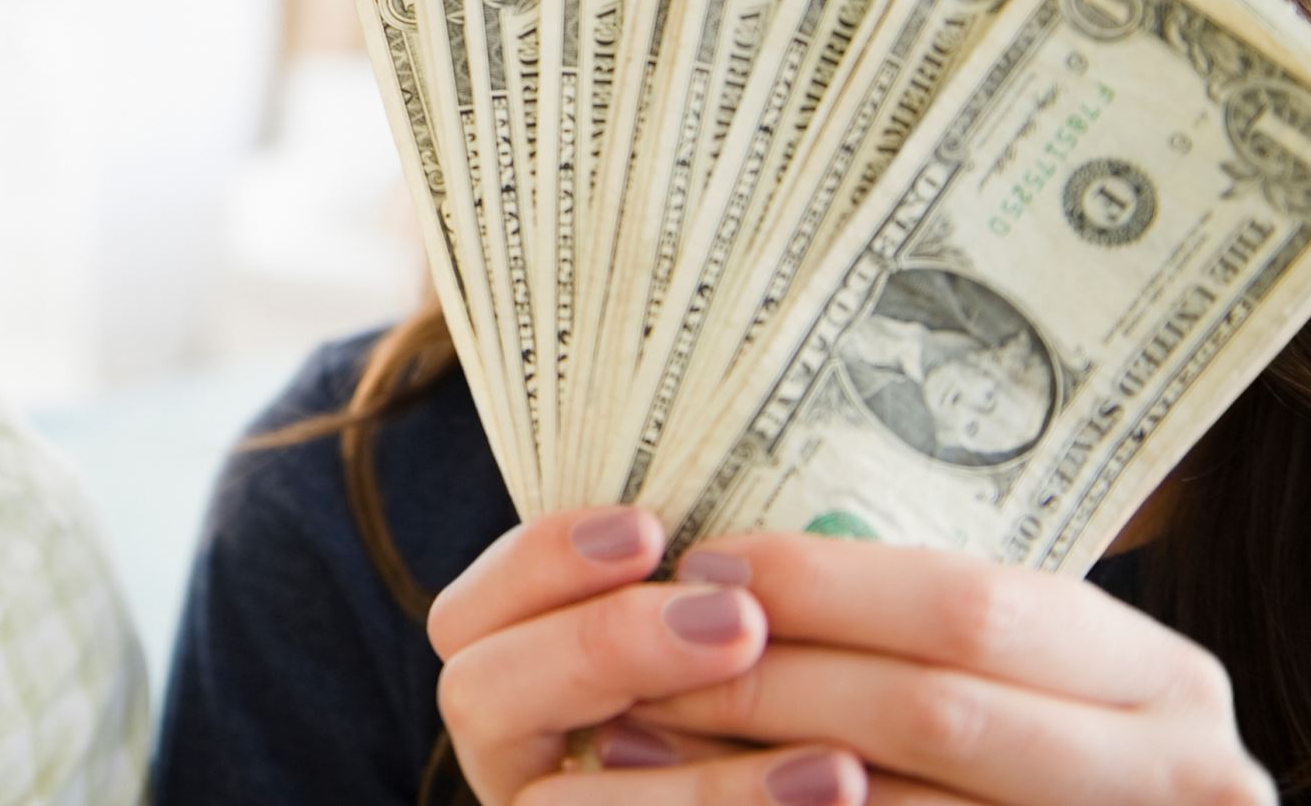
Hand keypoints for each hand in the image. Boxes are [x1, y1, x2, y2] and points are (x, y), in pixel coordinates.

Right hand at [428, 506, 862, 803]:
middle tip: (738, 622)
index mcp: (517, 683)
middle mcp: (508, 764)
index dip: (538, 563)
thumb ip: (712, 601)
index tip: (649, 530)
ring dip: (700, 781)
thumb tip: (738, 540)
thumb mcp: (745, 645)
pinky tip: (844, 787)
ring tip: (836, 753)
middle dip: (603, 646)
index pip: (466, 616)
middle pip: (475, 695)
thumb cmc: (796, 718)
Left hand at [625, 533, 1273, 805]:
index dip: (828, 585)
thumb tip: (730, 572)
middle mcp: (1185, 774)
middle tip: (647, 653)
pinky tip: (706, 799)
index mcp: (1165, 679)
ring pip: (889, 802)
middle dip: (774, 679)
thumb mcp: (1028, 673)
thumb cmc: (1045, 751)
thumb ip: (930, 628)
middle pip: (933, 711)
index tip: (704, 559)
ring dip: (752, 771)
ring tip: (638, 730)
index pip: (973, 610)